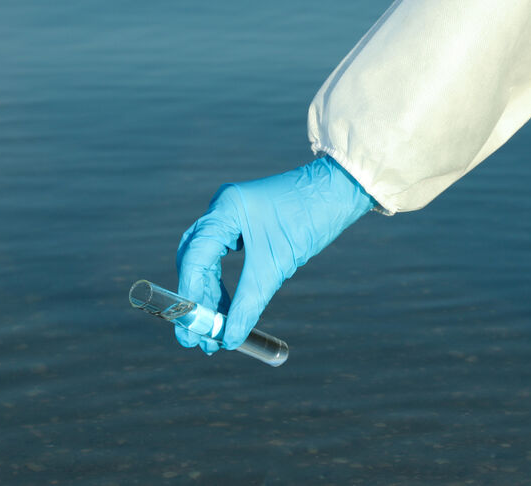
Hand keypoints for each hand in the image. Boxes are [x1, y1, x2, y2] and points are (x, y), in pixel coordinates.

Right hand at [175, 156, 373, 351]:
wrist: (339, 192)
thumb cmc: (310, 218)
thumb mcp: (276, 264)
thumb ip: (249, 302)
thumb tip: (230, 338)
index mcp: (225, 208)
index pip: (195, 256)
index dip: (191, 296)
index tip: (191, 329)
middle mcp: (222, 209)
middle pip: (194, 260)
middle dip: (196, 300)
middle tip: (196, 338)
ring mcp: (231, 215)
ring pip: (206, 262)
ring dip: (208, 297)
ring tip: (212, 333)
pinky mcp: (243, 224)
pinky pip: (221, 258)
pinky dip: (222, 285)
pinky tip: (226, 310)